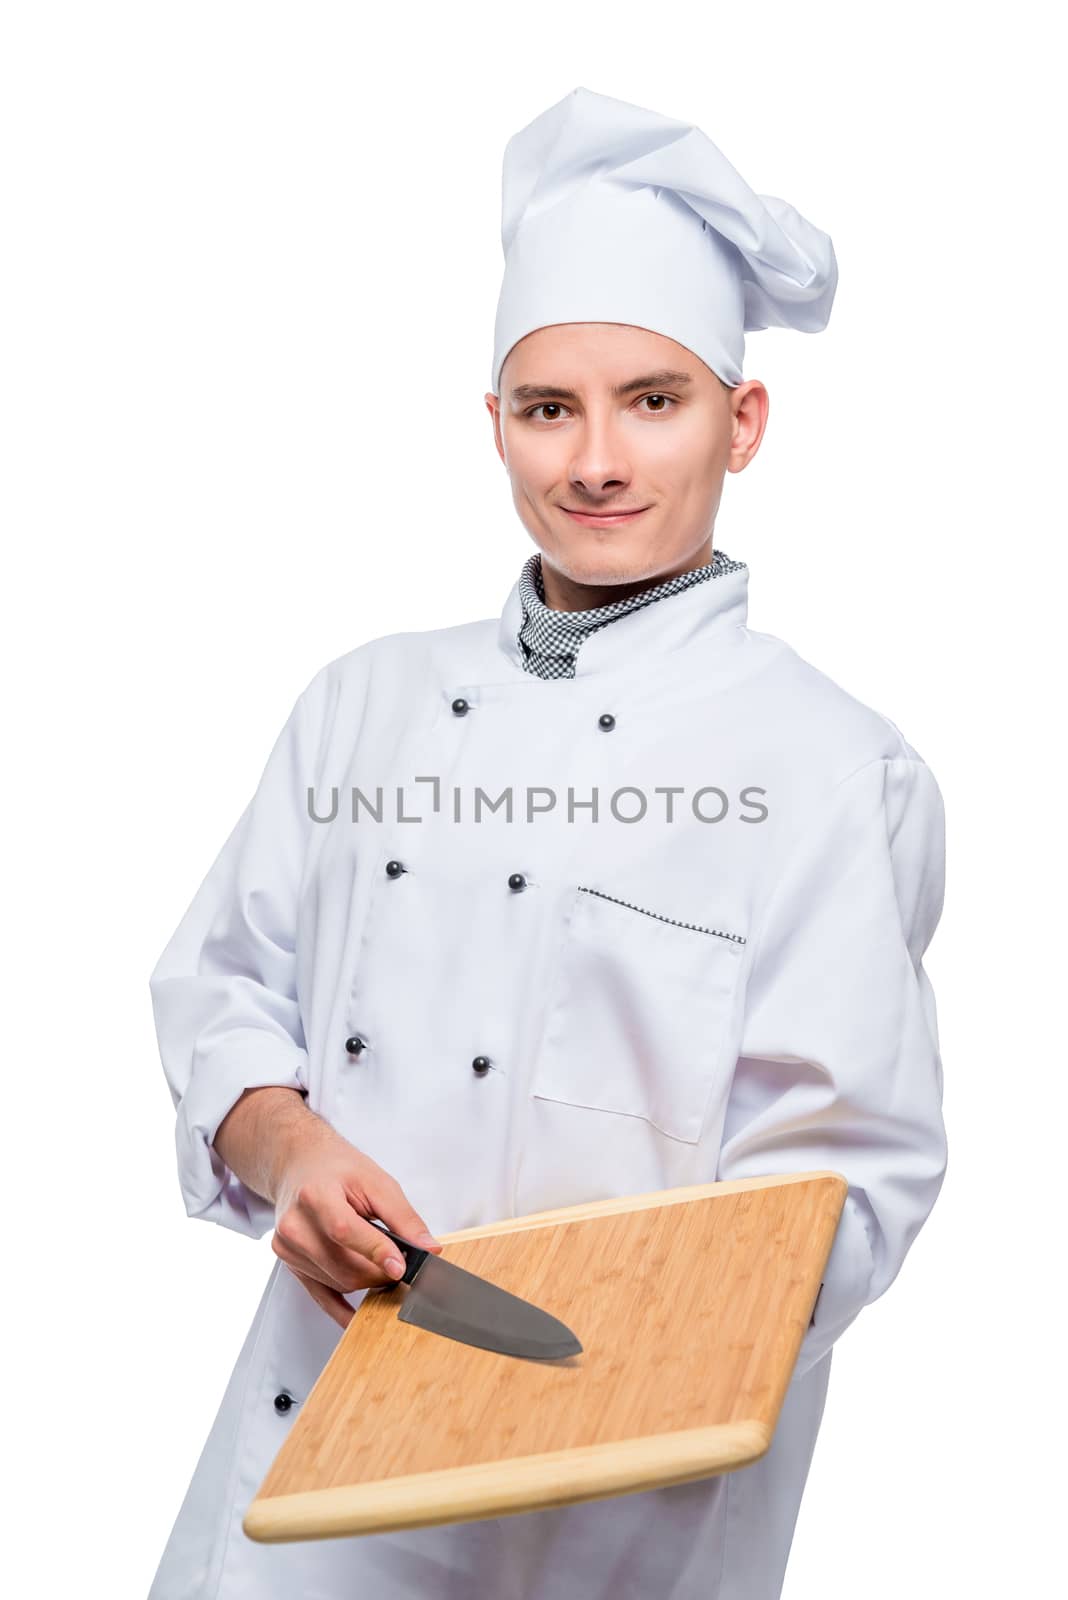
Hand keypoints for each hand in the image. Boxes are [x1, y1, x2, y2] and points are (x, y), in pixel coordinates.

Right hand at [271, 1120, 442, 1328]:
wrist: (301, 1165)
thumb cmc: (337, 1168)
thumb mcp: (376, 1181)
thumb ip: (403, 1217)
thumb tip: (428, 1249)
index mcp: (315, 1195)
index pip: (345, 1231)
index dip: (376, 1252)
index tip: (401, 1267)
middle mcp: (295, 1224)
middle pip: (344, 1266)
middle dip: (380, 1272)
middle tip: (401, 1263)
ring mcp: (288, 1247)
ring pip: (338, 1283)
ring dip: (366, 1281)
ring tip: (380, 1262)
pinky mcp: (289, 1263)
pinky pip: (320, 1296)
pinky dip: (343, 1308)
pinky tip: (359, 1315)